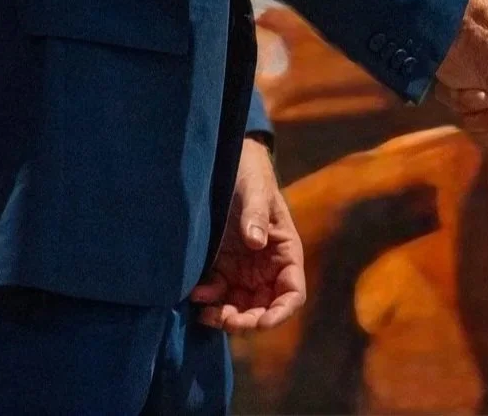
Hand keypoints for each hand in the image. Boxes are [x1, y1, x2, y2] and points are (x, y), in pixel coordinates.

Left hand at [193, 141, 305, 331]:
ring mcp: (243, 271)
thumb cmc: (249, 176)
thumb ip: (255, 215)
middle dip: (248, 321)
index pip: (292, 293)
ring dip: (225, 318)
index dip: (281, 313)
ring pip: (240, 309)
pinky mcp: (221, 269)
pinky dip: (208, 301)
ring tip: (206, 313)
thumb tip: (255, 242)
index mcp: (285, 253)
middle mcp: (267, 269)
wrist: (225, 165)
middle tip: (227, 321)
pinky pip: (217, 296)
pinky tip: (195, 294)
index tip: (263, 322)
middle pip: (265, 309)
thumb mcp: (254, 191)